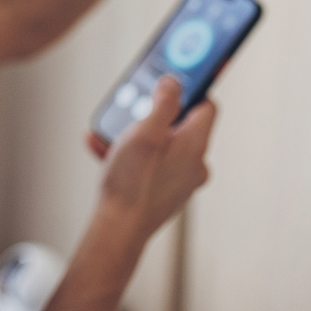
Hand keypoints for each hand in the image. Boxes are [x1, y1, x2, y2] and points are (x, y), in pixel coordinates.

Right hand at [83, 76, 216, 239]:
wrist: (117, 231)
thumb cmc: (131, 182)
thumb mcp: (145, 131)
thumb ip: (164, 102)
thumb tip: (175, 82)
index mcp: (196, 144)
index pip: (207, 105)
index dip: (191, 88)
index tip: (174, 78)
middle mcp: (194, 163)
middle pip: (181, 124)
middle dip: (153, 113)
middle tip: (132, 108)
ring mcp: (180, 181)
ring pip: (161, 145)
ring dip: (135, 134)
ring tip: (110, 133)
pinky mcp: (163, 193)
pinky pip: (149, 165)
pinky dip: (130, 155)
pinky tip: (103, 150)